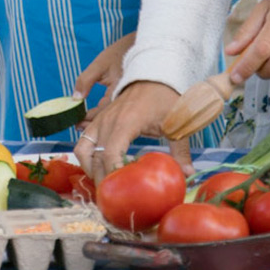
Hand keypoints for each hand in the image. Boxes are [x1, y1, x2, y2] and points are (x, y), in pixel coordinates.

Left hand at [72, 32, 135, 122]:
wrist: (145, 45)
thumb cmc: (122, 52)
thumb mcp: (100, 64)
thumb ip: (86, 81)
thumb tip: (75, 98)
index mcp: (119, 91)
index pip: (102, 113)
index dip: (87, 119)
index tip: (75, 122)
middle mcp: (127, 99)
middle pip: (109, 118)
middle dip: (92, 124)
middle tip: (78, 126)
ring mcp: (131, 98)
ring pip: (114, 115)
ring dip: (99, 120)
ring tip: (84, 123)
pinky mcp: (132, 96)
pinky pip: (118, 109)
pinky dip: (107, 112)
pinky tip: (98, 113)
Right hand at [74, 81, 192, 181]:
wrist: (153, 74)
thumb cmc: (166, 98)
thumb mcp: (176, 124)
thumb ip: (180, 151)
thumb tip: (187, 174)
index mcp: (126, 123)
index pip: (109, 154)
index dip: (111, 174)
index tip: (119, 190)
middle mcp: (108, 121)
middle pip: (93, 156)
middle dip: (99, 178)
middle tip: (111, 196)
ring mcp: (100, 119)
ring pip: (81, 149)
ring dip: (88, 167)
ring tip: (102, 182)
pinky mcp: (98, 119)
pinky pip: (83, 141)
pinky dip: (86, 156)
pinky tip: (98, 167)